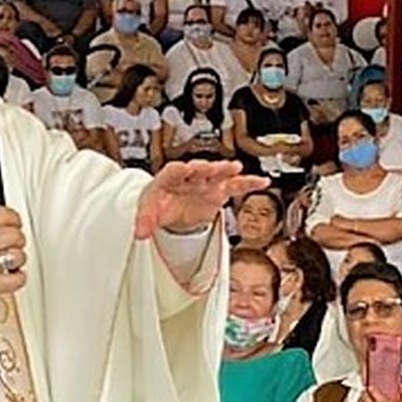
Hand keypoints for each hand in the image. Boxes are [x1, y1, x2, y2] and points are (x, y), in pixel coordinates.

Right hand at [0, 207, 27, 323]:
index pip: (2, 214)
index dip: (13, 219)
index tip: (14, 223)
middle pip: (15, 234)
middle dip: (17, 241)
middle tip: (12, 246)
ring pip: (18, 255)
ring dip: (17, 260)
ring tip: (8, 264)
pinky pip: (16, 279)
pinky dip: (17, 279)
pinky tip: (9, 279)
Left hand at [135, 161, 267, 239]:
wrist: (170, 205)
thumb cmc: (158, 202)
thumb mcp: (148, 212)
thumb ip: (144, 222)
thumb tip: (139, 234)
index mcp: (168, 179)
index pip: (172, 172)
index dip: (178, 170)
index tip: (183, 169)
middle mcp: (189, 176)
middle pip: (197, 169)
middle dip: (204, 168)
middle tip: (210, 167)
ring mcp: (205, 182)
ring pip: (217, 174)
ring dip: (225, 170)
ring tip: (235, 168)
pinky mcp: (218, 190)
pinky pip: (235, 185)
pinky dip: (248, 183)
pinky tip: (262, 182)